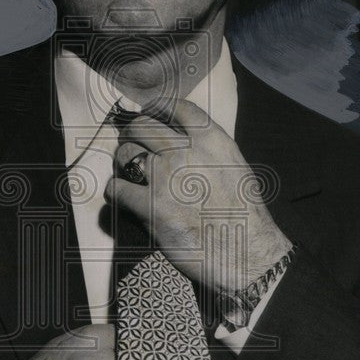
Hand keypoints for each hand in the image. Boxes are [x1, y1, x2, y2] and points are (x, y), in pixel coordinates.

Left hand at [107, 99, 291, 292]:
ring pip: (126, 155)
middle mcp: (186, 152)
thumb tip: (183, 142)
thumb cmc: (244, 216)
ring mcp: (165, 178)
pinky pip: (116, 188)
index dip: (157, 107)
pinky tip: (120, 196)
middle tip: (132, 143)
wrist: (244, 253)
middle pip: (143, 126)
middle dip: (133, 133)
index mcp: (212, 140)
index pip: (177, 107)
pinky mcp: (149, 205)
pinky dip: (114, 191)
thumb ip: (209, 150)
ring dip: (123, 162)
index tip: (148, 111)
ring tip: (128, 172)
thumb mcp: (235, 168)